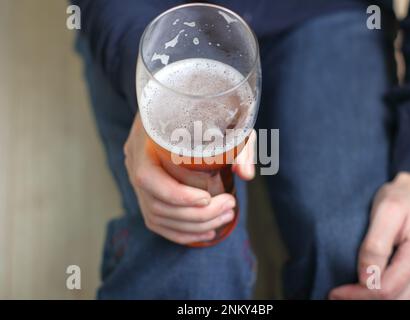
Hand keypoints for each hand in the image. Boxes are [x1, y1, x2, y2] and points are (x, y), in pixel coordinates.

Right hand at [124, 113, 254, 244]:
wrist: (178, 98)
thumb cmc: (201, 107)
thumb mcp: (222, 118)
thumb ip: (237, 144)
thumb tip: (246, 174)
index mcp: (144, 140)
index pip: (147, 178)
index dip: (176, 195)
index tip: (207, 197)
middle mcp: (135, 161)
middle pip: (156, 204)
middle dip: (196, 214)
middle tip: (229, 207)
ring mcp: (136, 177)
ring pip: (157, 216)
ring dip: (193, 225)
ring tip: (224, 218)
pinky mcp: (145, 189)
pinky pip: (156, 220)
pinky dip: (181, 232)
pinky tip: (206, 231)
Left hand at [330, 172, 409, 299]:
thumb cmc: (401, 199)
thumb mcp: (384, 211)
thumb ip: (374, 245)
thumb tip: (366, 277)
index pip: (386, 288)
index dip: (357, 294)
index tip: (336, 292)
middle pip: (397, 301)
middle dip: (364, 300)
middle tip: (340, 295)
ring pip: (409, 305)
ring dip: (379, 304)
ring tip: (355, 295)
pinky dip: (400, 302)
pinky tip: (378, 297)